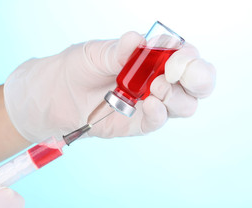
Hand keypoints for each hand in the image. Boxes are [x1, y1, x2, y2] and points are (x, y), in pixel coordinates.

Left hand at [4, 32, 215, 141]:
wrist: (53, 95)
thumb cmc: (76, 68)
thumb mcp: (95, 54)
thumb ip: (118, 51)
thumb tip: (138, 39)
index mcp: (152, 59)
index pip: (187, 58)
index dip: (189, 58)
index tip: (176, 57)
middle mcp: (157, 81)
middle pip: (197, 84)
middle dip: (198, 78)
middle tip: (176, 73)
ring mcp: (149, 104)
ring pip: (184, 105)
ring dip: (176, 96)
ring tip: (153, 88)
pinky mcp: (136, 124)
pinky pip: (158, 121)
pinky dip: (160, 113)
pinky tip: (150, 104)